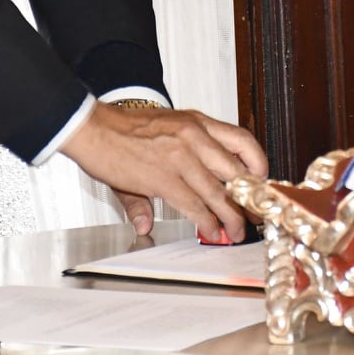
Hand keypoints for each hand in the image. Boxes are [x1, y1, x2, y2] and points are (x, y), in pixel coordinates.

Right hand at [61, 103, 267, 242]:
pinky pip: (195, 205)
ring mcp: (182, 157)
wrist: (92, 126)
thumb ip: (170, 171)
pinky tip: (211, 230)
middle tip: (255, 214)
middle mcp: (195, 136)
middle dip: (250, 198)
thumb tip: (151, 221)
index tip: (261, 181)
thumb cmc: (122, 130)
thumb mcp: (158, 136)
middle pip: (238, 171)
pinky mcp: (164, 178)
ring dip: (232, 218)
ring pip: (220, 193)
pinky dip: (207, 222)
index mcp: (197, 122)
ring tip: (236, 232)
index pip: (242, 140)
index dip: (258, 163)